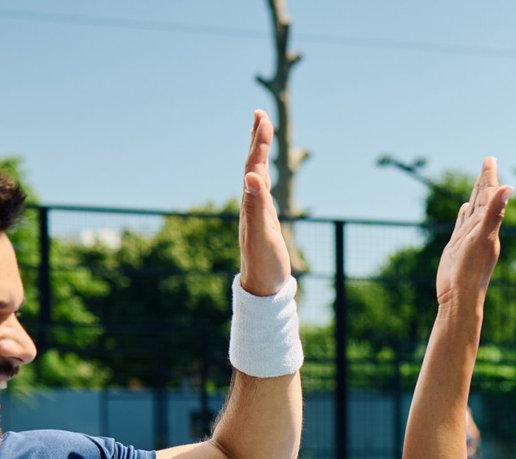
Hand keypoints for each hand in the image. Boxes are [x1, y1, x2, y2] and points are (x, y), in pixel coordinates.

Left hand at [238, 110, 290, 296]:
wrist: (261, 287)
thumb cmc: (263, 263)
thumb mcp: (261, 233)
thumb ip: (255, 204)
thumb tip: (251, 175)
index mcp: (251, 202)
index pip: (255, 164)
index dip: (259, 142)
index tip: (262, 117)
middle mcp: (251, 203)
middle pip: (254, 164)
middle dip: (258, 139)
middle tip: (260, 115)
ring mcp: (257, 211)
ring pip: (256, 175)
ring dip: (259, 153)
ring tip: (261, 135)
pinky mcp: (263, 220)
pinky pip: (262, 190)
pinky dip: (263, 174)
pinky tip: (262, 175)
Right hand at [435, 157, 512, 306]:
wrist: (460, 296)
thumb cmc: (471, 270)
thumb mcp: (482, 237)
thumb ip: (494, 212)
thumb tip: (509, 187)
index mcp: (488, 225)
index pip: (489, 195)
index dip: (489, 177)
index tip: (490, 158)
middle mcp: (480, 229)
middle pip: (483, 200)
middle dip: (485, 181)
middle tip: (488, 161)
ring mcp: (469, 237)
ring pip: (473, 210)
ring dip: (476, 195)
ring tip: (479, 182)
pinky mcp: (458, 246)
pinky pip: (462, 224)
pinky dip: (464, 214)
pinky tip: (465, 208)